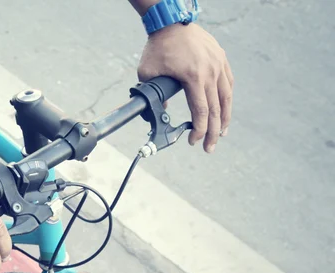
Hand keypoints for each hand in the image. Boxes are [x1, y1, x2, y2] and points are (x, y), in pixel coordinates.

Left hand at [137, 23, 233, 152]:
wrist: (170, 22)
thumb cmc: (157, 47)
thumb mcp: (147, 74)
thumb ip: (154, 95)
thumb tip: (165, 110)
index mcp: (193, 77)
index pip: (202, 111)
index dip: (199, 130)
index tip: (194, 141)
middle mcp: (210, 72)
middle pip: (217, 109)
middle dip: (213, 132)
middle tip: (209, 148)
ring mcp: (218, 64)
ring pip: (227, 97)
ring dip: (225, 118)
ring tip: (221, 133)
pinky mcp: (221, 58)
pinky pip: (228, 83)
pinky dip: (227, 99)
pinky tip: (225, 110)